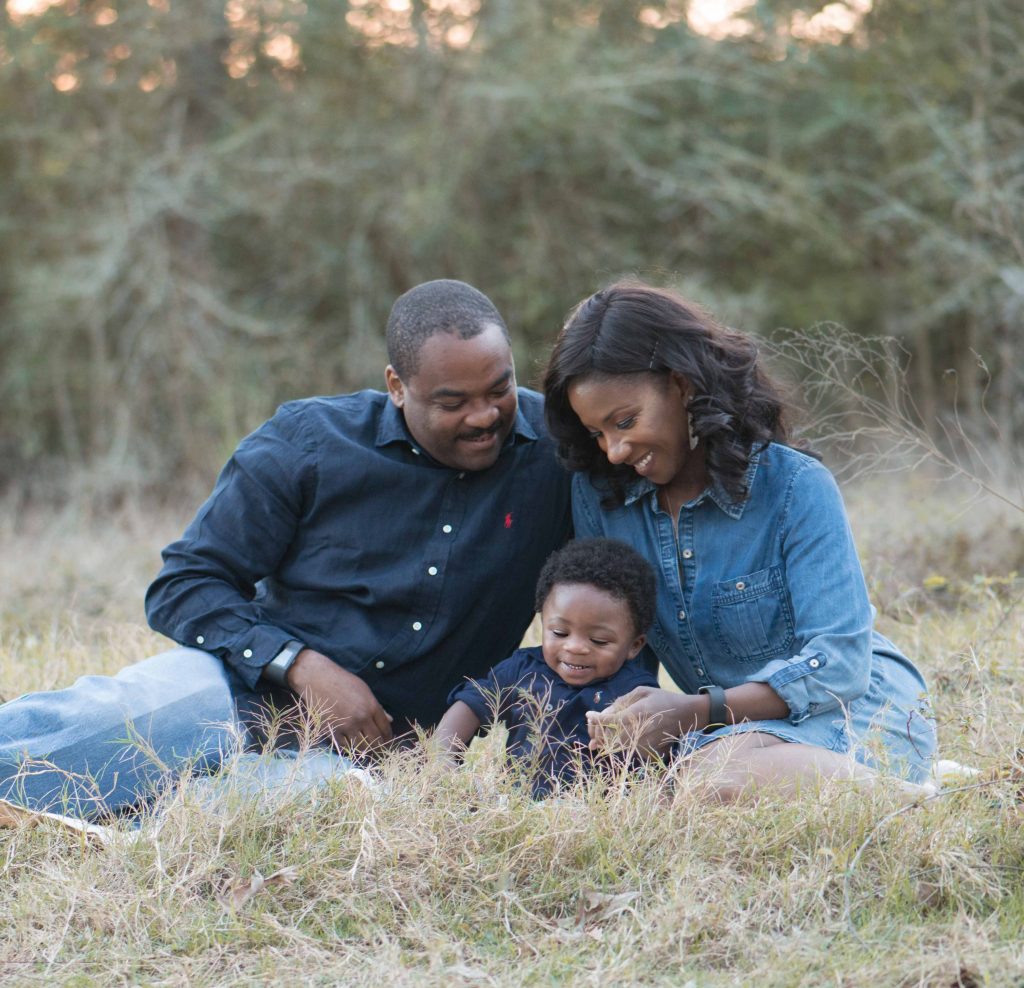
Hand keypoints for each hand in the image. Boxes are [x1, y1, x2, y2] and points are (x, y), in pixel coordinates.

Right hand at [286, 648, 392, 750]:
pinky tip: (351, 746)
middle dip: (379, 747)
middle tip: (378, 749)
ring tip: (366, 750)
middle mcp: (361, 717)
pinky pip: (344, 747)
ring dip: (365, 750)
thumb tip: (390, 720)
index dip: (388, 737)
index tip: (387, 741)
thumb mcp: (364, 690)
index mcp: (371, 706)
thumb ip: (377, 707)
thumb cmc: (342, 682)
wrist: (317, 678)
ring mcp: (346, 725)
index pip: (385, 728)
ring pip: (361, 747)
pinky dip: (349, 748)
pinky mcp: (331, 731)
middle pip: (375, 741)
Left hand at [586, 686, 707, 756]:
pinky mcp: (647, 752)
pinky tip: (618, 735)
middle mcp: (639, 732)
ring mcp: (643, 744)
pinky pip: (627, 748)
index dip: (596, 719)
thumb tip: (603, 714)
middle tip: (593, 724)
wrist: (686, 715)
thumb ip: (621, 703)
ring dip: (605, 739)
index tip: (589, 714)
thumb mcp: (642, 692)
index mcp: (637, 714)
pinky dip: (618, 743)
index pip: (609, 721)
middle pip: (608, 737)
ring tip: (601, 730)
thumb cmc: (663, 699)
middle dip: (597, 731)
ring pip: (615, 746)